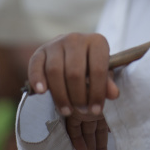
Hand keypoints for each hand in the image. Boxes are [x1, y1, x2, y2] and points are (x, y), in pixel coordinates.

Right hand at [28, 33, 118, 149]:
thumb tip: (114, 94)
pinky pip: (36, 66)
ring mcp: (56, 43)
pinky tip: (42, 92)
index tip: (96, 111)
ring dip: (60, 95)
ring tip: (67, 111)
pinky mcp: (40, 50)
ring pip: (55, 71)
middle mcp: (76, 38)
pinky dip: (37, 79)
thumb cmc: (92, 66)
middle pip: (74, 72)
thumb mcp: (103, 73)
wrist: (73, 53)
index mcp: (97, 41)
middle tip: (81, 111)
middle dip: (78, 97)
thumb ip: (107, 83)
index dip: (97, 93)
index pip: (98, 69)